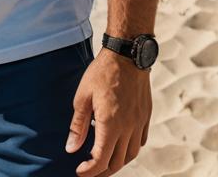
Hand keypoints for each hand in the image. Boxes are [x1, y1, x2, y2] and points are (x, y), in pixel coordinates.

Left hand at [65, 49, 151, 174]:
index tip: (80, 171)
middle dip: (102, 172)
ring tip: (105, 162)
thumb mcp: (83, 96)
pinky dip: (130, 149)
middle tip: (89, 170)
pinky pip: (140, 141)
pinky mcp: (145, 115)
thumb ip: (78, 125)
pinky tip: (121, 145)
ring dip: (117, 163)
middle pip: (117, 162)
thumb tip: (71, 148)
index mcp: (110, 124)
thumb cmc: (102, 72)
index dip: (89, 171)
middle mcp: (128, 127)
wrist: (127, 54)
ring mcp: (139, 122)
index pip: (100, 160)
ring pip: (131, 154)